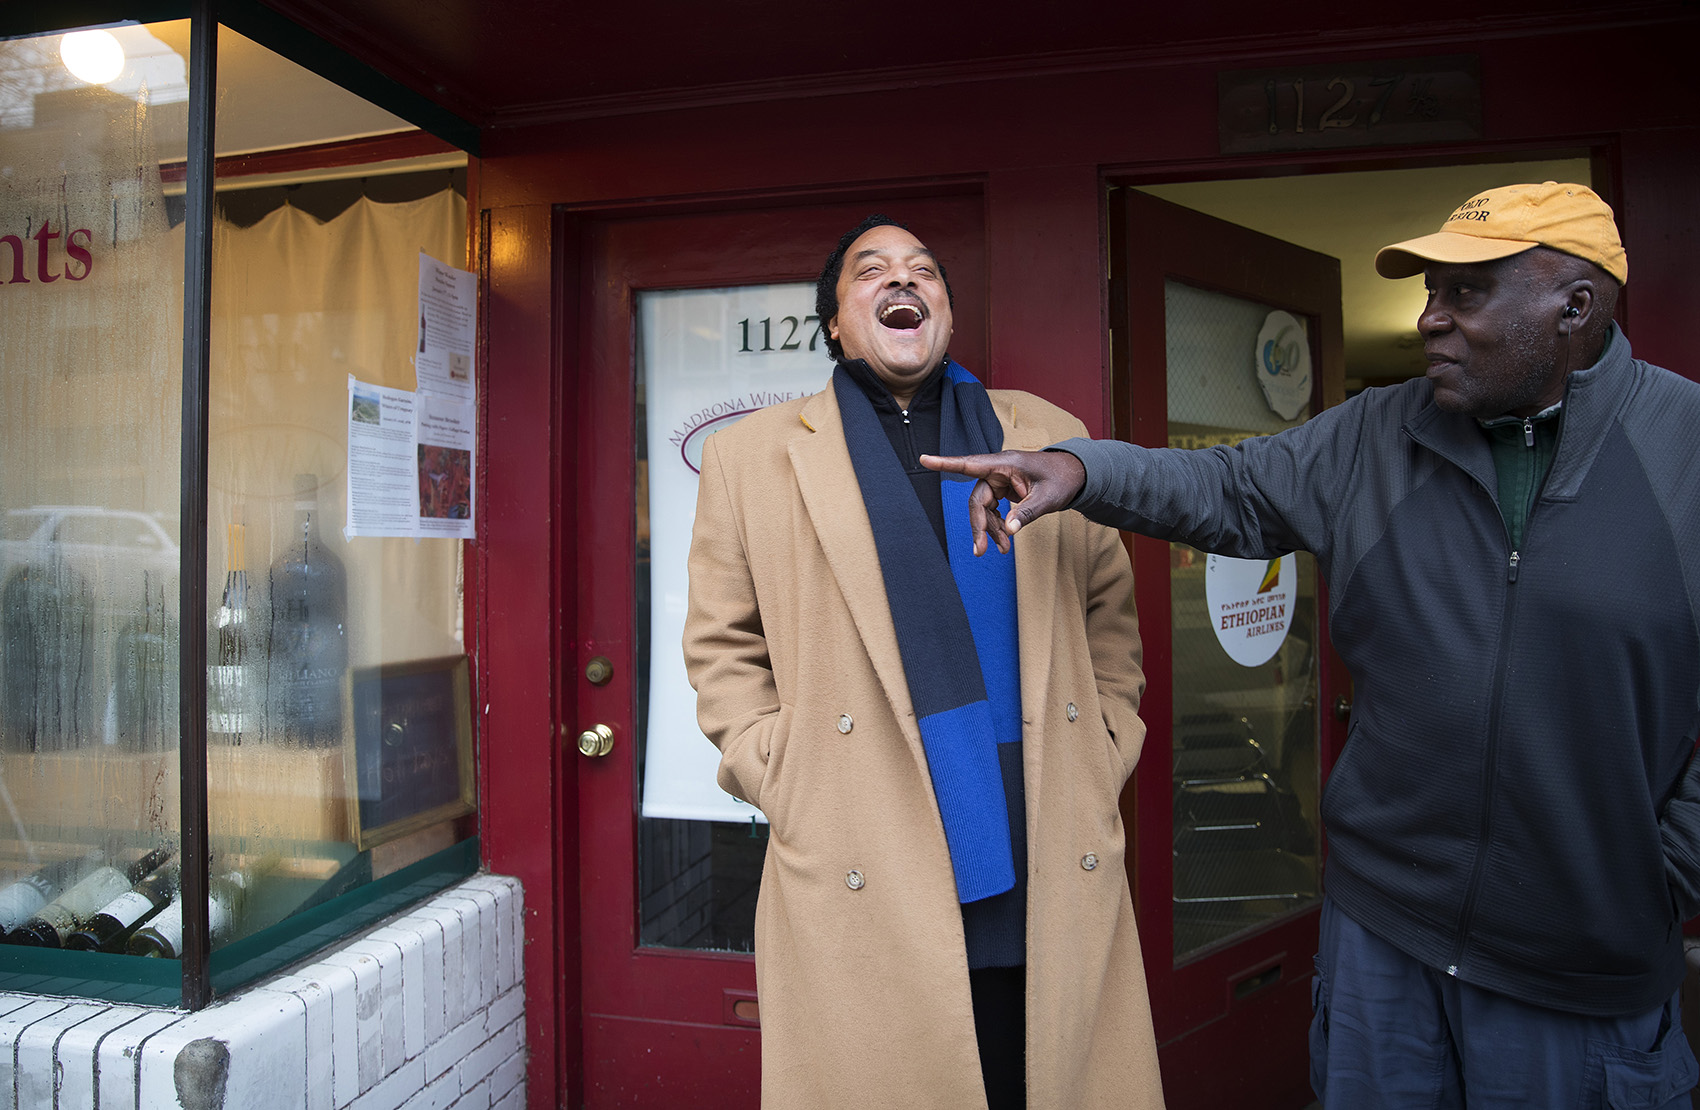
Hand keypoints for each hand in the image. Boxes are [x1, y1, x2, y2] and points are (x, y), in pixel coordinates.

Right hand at [920, 450, 1086, 554]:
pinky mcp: (1005, 491)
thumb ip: (1027, 512)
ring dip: (990, 529)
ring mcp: (1000, 481)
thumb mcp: (1049, 497)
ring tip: (1003, 549)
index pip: (969, 463)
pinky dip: (998, 526)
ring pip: (984, 508)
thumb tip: (1008, 530)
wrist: (1075, 475)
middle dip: (979, 525)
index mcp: (1005, 464)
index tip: (924, 459)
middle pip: (978, 499)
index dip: (945, 463)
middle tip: (980, 550)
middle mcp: (998, 471)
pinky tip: (1005, 540)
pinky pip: (993, 510)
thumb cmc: (1062, 478)